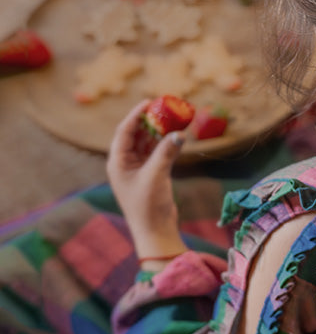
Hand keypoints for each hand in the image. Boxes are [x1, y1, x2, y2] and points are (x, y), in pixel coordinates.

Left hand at [107, 100, 187, 261]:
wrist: (155, 231)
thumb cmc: (148, 205)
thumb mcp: (156, 175)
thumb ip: (166, 152)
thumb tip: (179, 133)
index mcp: (117, 162)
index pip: (124, 131)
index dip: (136, 115)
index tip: (149, 102)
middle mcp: (125, 163)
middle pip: (136, 134)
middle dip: (150, 121)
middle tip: (164, 108)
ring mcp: (138, 169)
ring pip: (148, 143)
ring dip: (160, 132)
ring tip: (173, 119)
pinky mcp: (151, 175)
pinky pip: (157, 154)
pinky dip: (166, 145)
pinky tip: (177, 137)